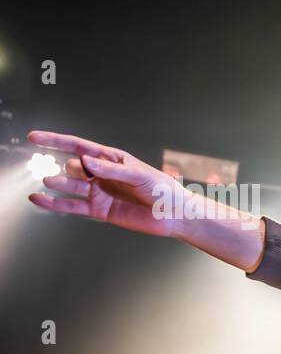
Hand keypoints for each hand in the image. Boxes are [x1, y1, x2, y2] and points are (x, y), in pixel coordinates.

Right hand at [26, 130, 190, 237]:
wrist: (173, 215)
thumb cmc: (162, 189)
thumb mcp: (138, 175)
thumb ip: (111, 170)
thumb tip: (84, 160)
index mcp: (111, 159)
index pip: (78, 146)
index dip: (56, 141)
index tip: (34, 137)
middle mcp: (102, 174)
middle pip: (74, 166)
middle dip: (73, 169)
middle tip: (87, 175)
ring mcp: (99, 192)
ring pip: (70, 185)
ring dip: (58, 183)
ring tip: (50, 181)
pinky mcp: (99, 210)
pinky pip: (71, 206)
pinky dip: (54, 203)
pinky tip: (38, 199)